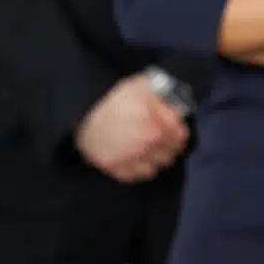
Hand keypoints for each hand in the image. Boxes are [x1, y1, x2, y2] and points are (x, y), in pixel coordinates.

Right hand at [74, 73, 188, 182]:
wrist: (83, 112)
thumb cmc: (114, 97)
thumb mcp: (143, 86)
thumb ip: (164, 96)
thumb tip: (176, 104)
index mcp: (158, 125)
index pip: (180, 138)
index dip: (178, 134)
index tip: (174, 133)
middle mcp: (148, 145)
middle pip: (169, 155)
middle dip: (167, 148)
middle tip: (161, 142)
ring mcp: (131, 159)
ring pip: (154, 169)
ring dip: (153, 161)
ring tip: (147, 152)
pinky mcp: (115, 168)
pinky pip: (135, 177)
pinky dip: (136, 170)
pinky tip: (134, 160)